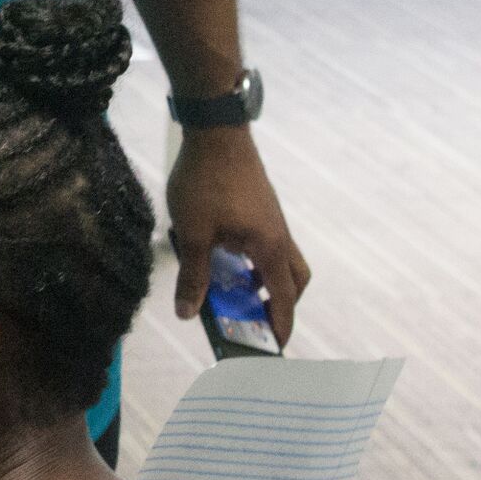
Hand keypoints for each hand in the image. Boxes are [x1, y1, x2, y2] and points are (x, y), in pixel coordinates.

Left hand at [166, 128, 309, 345]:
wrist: (215, 131)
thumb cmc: (205, 181)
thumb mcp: (192, 233)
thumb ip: (193, 275)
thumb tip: (187, 313)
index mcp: (268, 246)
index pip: (284, 296)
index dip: (280, 324)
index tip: (275, 348)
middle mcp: (279, 234)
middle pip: (294, 279)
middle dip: (280, 304)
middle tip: (254, 321)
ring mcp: (272, 219)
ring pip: (281, 259)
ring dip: (265, 280)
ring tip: (233, 292)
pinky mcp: (261, 207)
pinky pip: (267, 242)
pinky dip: (254, 259)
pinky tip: (224, 257)